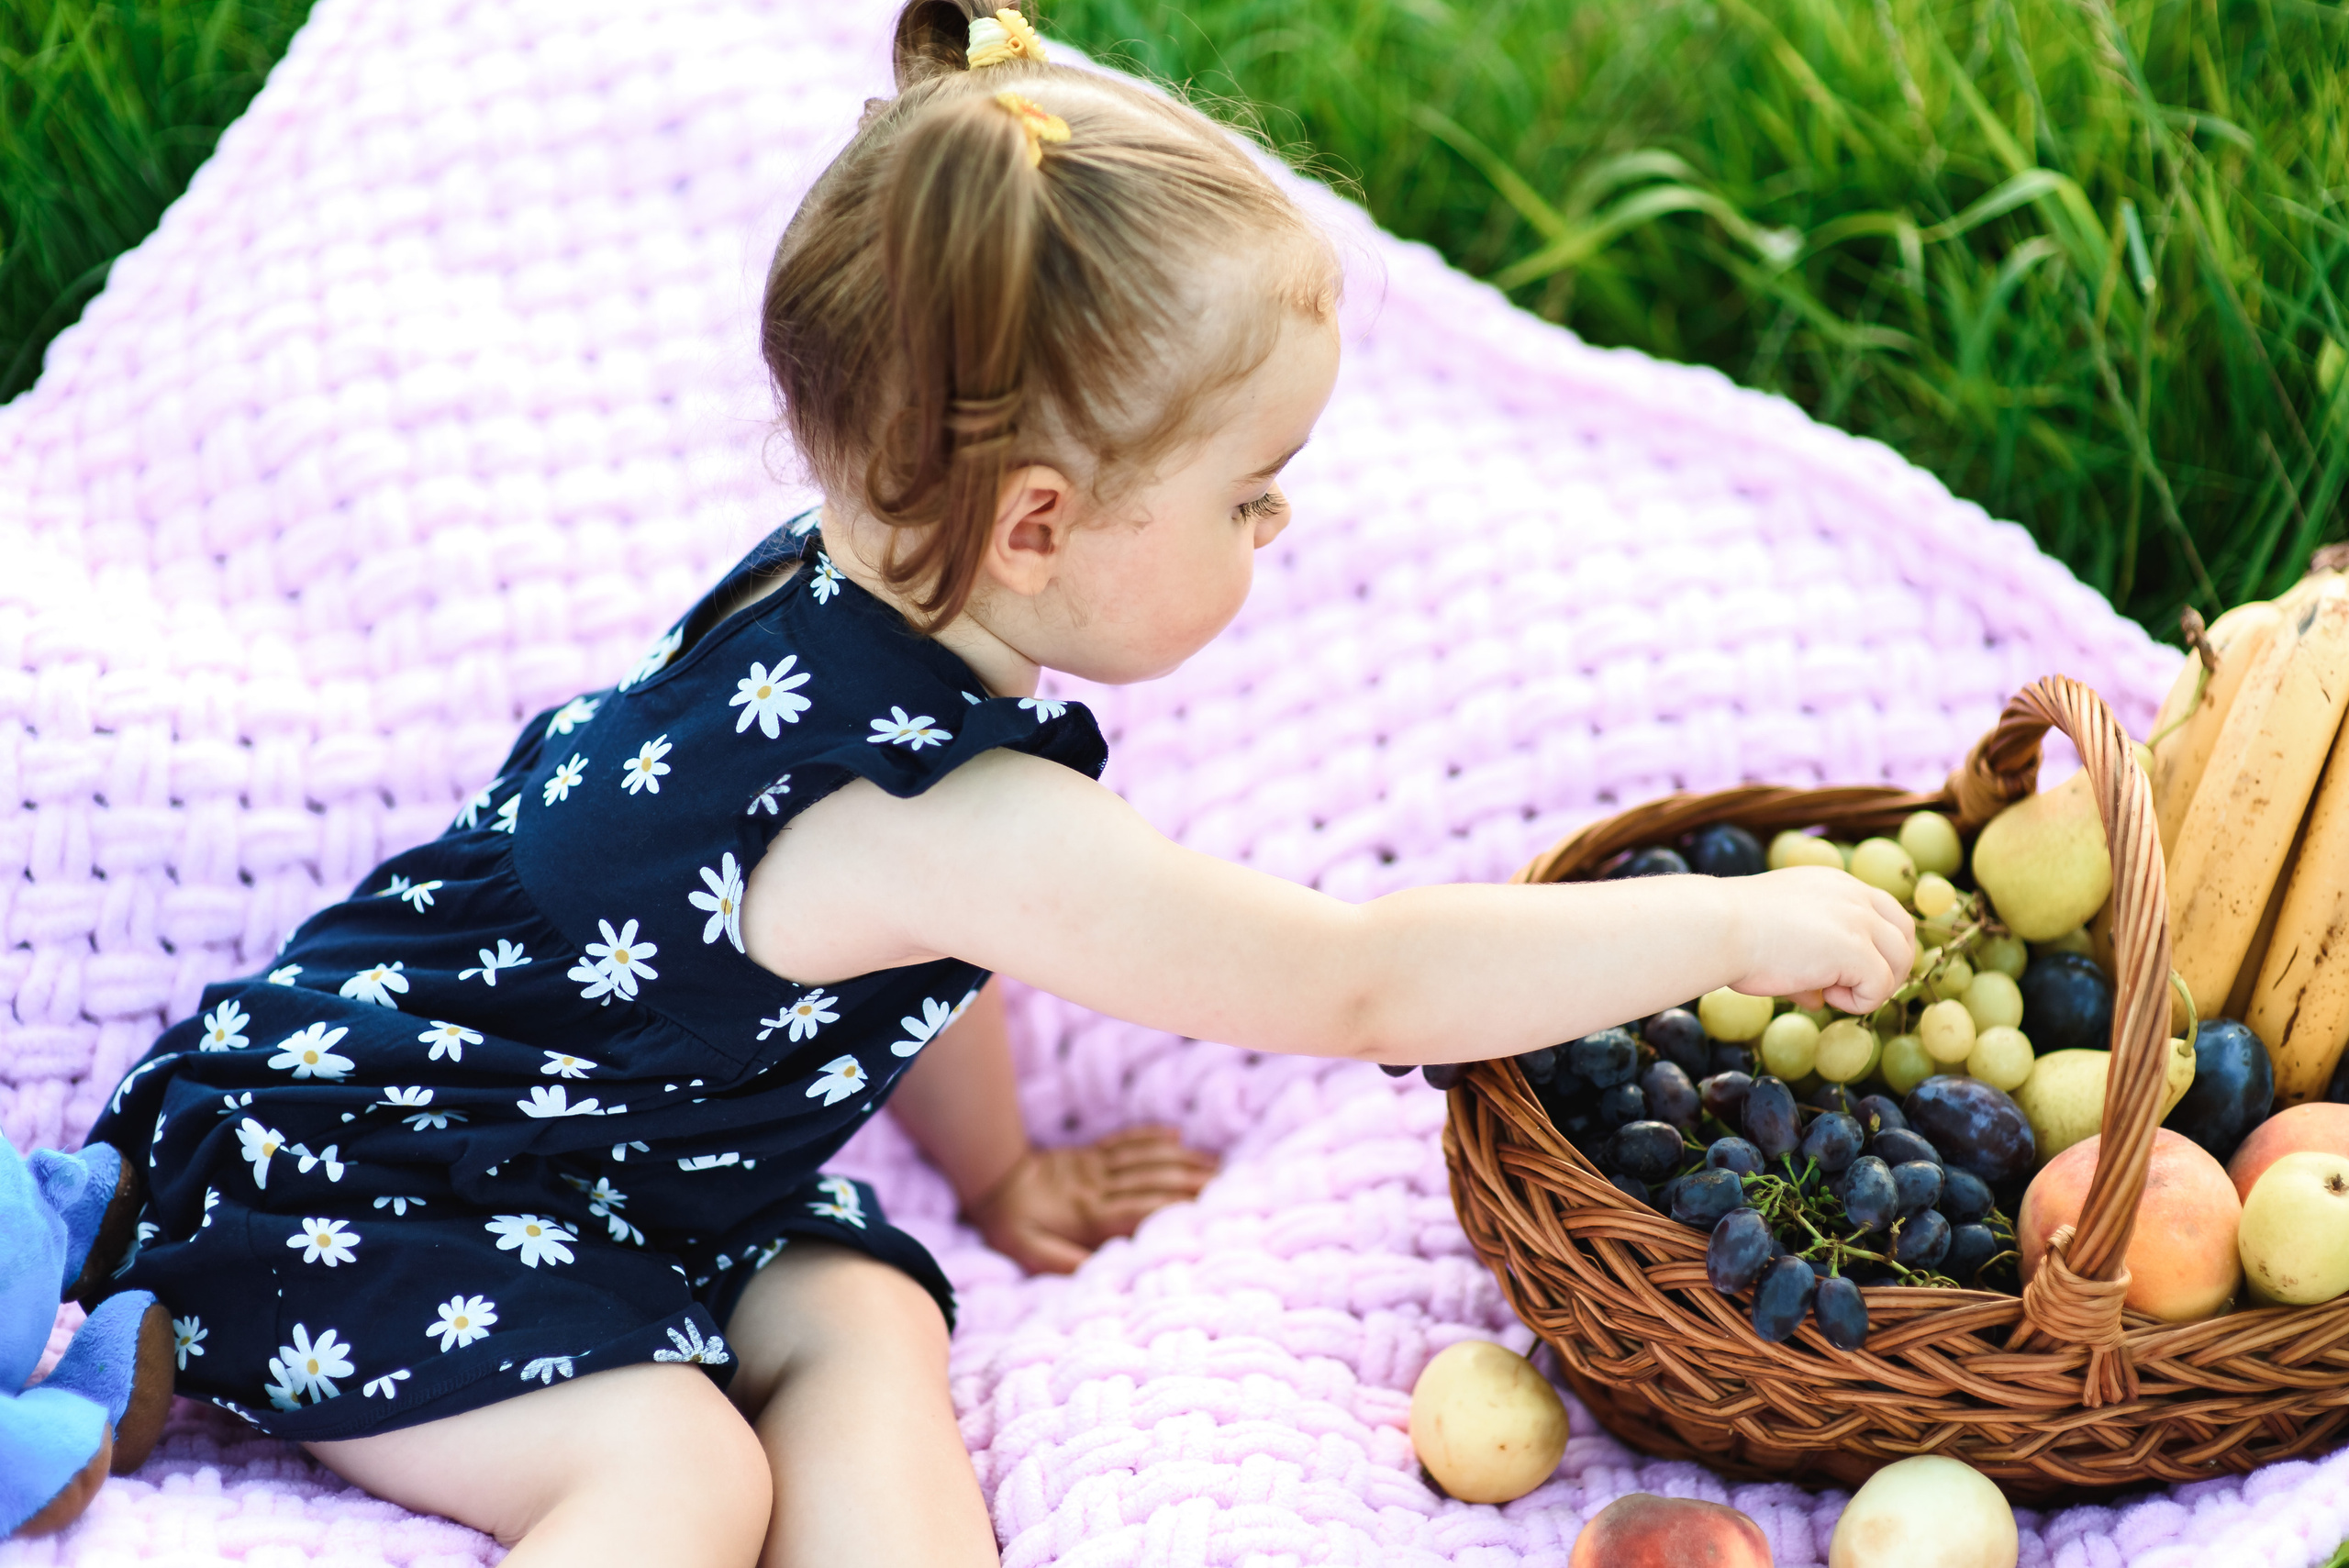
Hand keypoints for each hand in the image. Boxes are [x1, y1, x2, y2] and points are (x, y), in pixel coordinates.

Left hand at [963, 1126, 1218, 1274]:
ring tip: (1216, 1164)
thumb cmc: (1010, 1225)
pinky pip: (1127, 1141)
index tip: (1207, 1210)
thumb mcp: (1027, 1253)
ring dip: (1183, 1159)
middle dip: (1192, 1182)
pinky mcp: (1091, 1154)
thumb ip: (1063, 1263)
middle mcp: (1099, 1186)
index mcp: (1087, 1215)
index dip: (1174, 1207)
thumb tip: (1102, 1274)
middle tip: (1229, 1186)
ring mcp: (1096, 1166)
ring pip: (1147, 1158)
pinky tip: (1177, 1134)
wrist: (989, 1180)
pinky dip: (1153, 1136)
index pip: (1140, 1208)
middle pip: (1154, 1180)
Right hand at [1724, 866, 1914, 1014]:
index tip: (1849, 970)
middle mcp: (1853, 894)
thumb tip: (1818, 1000)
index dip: (1877, 946)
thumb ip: (1807, 961)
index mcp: (1835, 884)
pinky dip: (1857, 1002)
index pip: (1884, 912)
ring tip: (1829, 992)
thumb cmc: (1732, 932)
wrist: (1717, 927)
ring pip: (1900, 962)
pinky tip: (1821, 995)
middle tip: (1851, 989)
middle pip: (1905, 935)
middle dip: (1888, 967)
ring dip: (1871, 986)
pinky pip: (1880, 987)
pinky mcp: (1857, 950)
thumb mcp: (1777, 936)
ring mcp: (1859, 920)